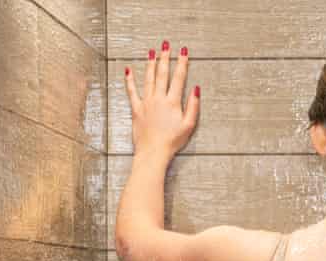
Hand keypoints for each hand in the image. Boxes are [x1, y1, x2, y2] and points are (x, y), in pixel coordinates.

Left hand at [125, 41, 199, 159]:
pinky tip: (128, 70)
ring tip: (152, 52)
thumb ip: (193, 106)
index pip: (179, 78)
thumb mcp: (189, 125)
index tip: (183, 51)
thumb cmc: (172, 141)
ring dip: (150, 64)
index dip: (182, 63)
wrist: (153, 151)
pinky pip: (132, 91)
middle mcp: (159, 99)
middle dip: (165, 57)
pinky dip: (130, 80)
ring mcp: (146, 102)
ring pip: (148, 79)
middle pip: (162, 74)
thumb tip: (196, 90)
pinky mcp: (137, 109)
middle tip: (166, 45)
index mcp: (173, 102)